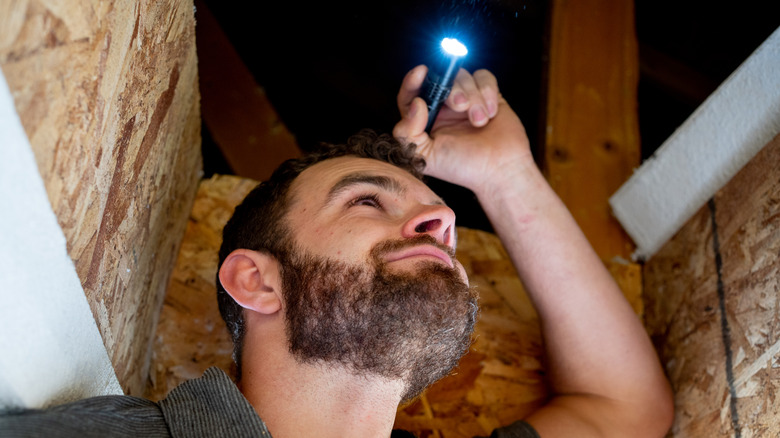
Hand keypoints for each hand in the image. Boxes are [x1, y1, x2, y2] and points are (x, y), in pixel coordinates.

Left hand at [393, 65, 532, 196]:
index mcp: (426, 120)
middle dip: (451, 89)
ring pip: (463, 76)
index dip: (412, 81)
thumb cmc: (462, 168)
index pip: (412, 94)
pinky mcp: (488, 96)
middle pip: (440, 80)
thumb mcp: (425, 156)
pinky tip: (491, 113)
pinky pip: (484, 77)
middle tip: (460, 106)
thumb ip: (407, 132)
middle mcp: (444, 108)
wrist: (499, 172)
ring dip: (473, 96)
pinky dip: (488, 91)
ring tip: (480, 121)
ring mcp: (467, 100)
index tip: (420, 72)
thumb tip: (415, 103)